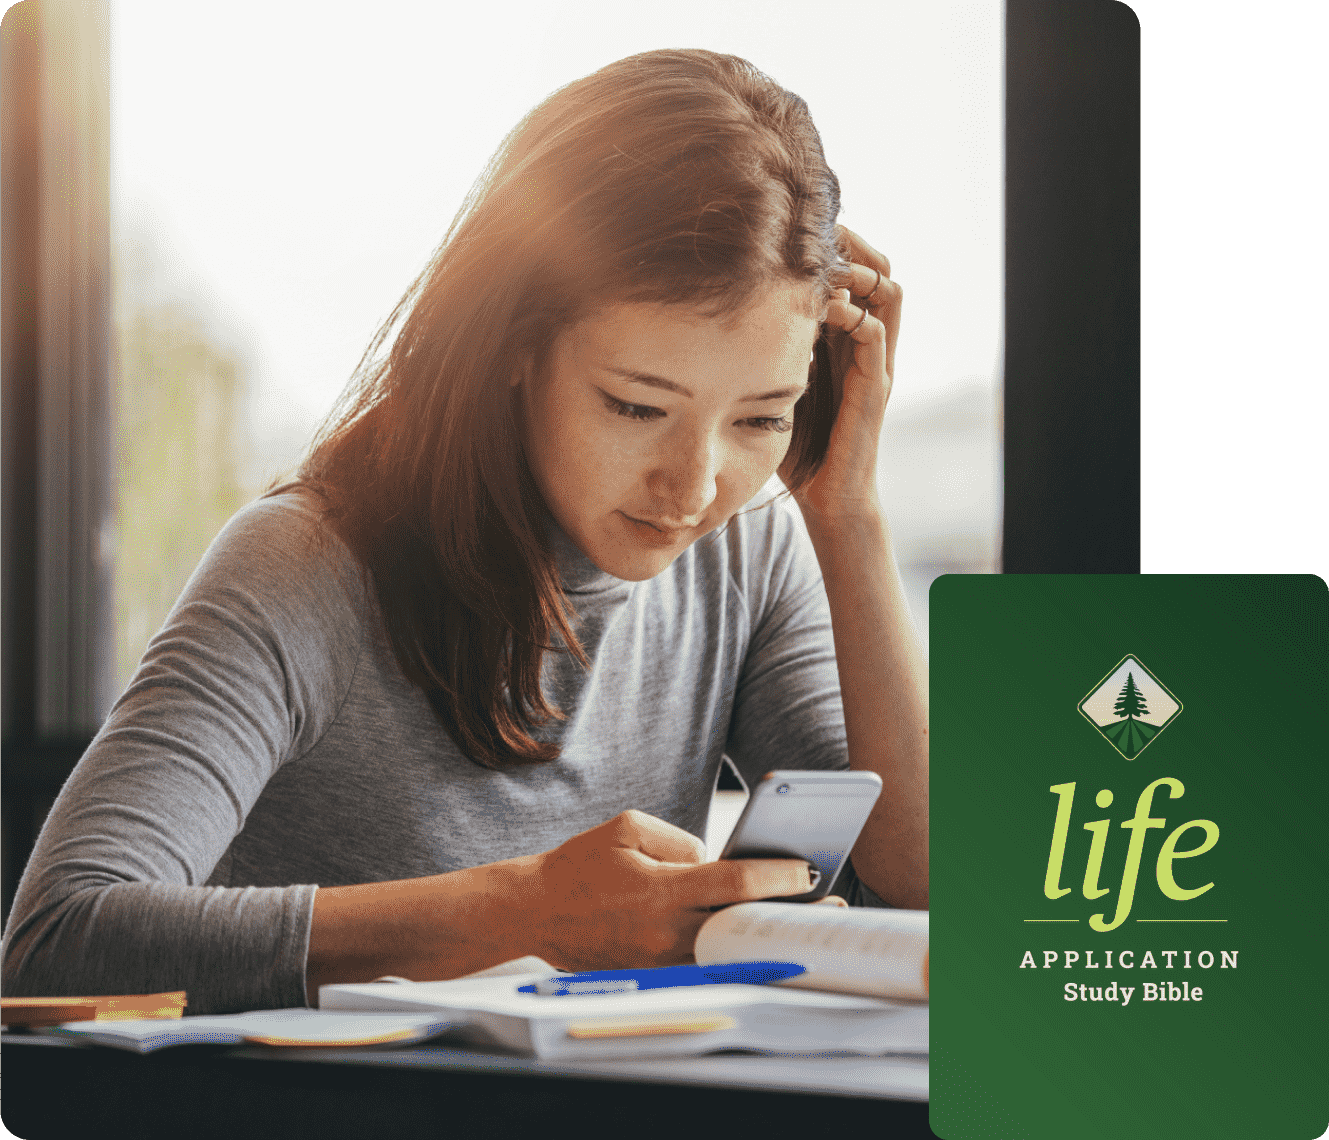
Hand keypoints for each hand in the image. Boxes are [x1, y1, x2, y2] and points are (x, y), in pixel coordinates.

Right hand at [522, 810, 817, 970]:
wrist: (534, 909)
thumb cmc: (581, 863)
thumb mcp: (628, 828)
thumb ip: (681, 841)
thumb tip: (716, 861)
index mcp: (661, 890)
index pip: (733, 883)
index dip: (777, 878)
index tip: (809, 871)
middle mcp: (664, 931)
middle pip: (740, 925)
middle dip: (785, 916)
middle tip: (829, 908)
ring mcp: (659, 960)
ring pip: (726, 950)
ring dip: (761, 937)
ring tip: (799, 924)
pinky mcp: (653, 975)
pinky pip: (702, 963)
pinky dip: (731, 953)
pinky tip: (753, 941)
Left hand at [780, 225, 901, 523]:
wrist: (825, 496)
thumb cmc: (797, 444)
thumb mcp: (773, 380)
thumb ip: (763, 348)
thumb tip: (717, 313)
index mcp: (845, 337)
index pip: (855, 270)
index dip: (834, 244)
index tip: (793, 229)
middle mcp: (866, 342)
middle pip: (878, 267)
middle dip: (851, 244)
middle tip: (814, 235)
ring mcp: (875, 362)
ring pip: (888, 290)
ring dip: (857, 272)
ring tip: (821, 270)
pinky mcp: (874, 386)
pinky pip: (873, 332)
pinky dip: (849, 313)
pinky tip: (817, 313)